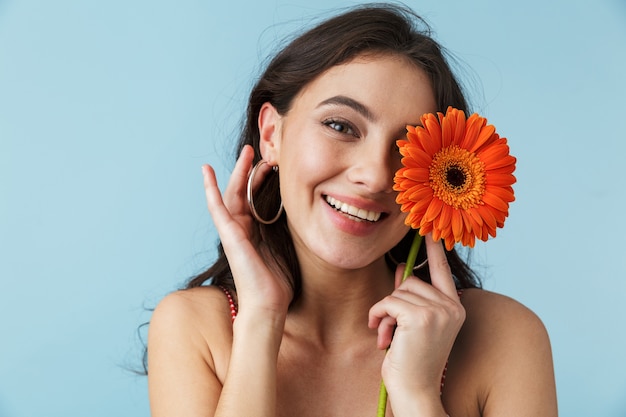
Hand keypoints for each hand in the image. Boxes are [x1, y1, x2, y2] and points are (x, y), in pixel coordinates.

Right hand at [202, 144, 292, 316]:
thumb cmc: (277, 283)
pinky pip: (218, 209)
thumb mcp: (286, 248)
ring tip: (246, 152)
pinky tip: (208, 172)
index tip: (272, 162)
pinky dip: (211, 190)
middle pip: (242, 191)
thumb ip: (286, 230)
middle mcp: (242, 229)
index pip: (254, 198)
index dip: (260, 179)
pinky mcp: (230, 237)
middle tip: (256, 149)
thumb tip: (302, 213)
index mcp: (255, 231)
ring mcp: (234, 232)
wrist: (268, 305)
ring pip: (232, 194)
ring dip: (237, 172)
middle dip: (248, 169)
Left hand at [368, 234, 465, 397]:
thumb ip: (409, 296)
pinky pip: (388, 301)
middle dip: (394, 302)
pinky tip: (382, 337)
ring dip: (385, 313)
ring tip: (388, 336)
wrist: (415, 391)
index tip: (430, 228)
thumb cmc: (412, 360)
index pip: (442, 270)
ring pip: (397, 291)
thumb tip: (400, 269)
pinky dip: (378, 316)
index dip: (434, 248)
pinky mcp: (421, 316)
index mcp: (454, 307)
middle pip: (410, 281)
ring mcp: (438, 310)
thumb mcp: (411, 324)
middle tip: (391, 329)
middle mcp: (451, 306)